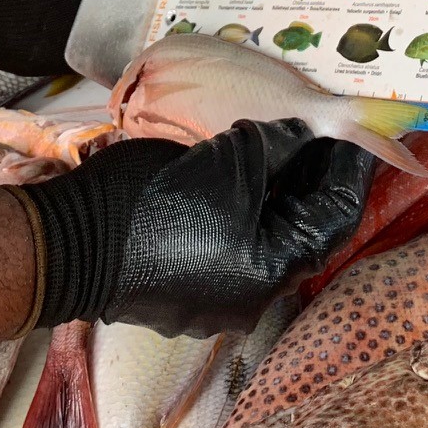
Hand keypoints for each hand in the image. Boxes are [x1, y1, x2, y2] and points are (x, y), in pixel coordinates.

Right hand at [17, 120, 375, 335]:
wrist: (71, 239)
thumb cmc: (155, 200)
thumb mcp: (230, 158)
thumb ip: (280, 145)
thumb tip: (307, 131)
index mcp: (273, 272)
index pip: (335, 218)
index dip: (348, 169)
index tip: (356, 131)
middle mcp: (251, 297)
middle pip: (300, 230)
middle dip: (310, 177)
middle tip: (319, 129)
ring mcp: (215, 298)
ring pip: (264, 237)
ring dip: (275, 192)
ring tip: (280, 141)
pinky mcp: (184, 288)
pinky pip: (229, 245)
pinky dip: (241, 209)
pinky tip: (237, 171)